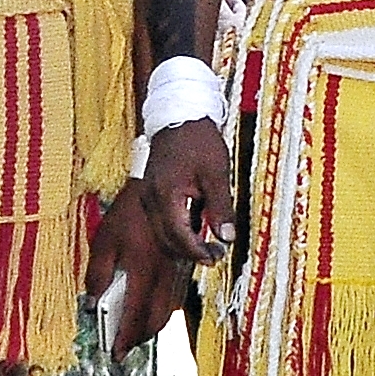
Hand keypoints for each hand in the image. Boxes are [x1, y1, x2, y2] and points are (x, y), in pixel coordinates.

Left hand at [100, 184, 196, 354]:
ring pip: (169, 308)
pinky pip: (174, 294)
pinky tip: (151, 311)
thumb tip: (92, 303)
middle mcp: (163, 273)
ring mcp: (176, 268)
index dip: (125, 338)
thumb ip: (97, 274)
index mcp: (142, 268)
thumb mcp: (102, 241)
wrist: (159, 187)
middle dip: (141, 337)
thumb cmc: (127, 213)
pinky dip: (163, 309)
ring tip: (136, 334)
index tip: (116, 355)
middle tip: (126, 347)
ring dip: (153, 325)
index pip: (133, 314)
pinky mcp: (181, 263)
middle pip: (157, 317)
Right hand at [144, 119, 237, 265]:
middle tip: (215, 256)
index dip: (196, 251)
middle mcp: (150, 199)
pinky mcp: (150, 194)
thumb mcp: (216, 173)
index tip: (215, 258)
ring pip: (161, 233)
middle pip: (166, 239)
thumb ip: (221, 206)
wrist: (178, 117)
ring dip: (183, 244)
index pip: (178, 235)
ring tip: (209, 246)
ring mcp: (147, 197)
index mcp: (165, 194)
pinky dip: (177, 231)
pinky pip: (160, 222)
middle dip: (190, 252)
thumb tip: (227, 237)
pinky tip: (197, 230)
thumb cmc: (198, 140)